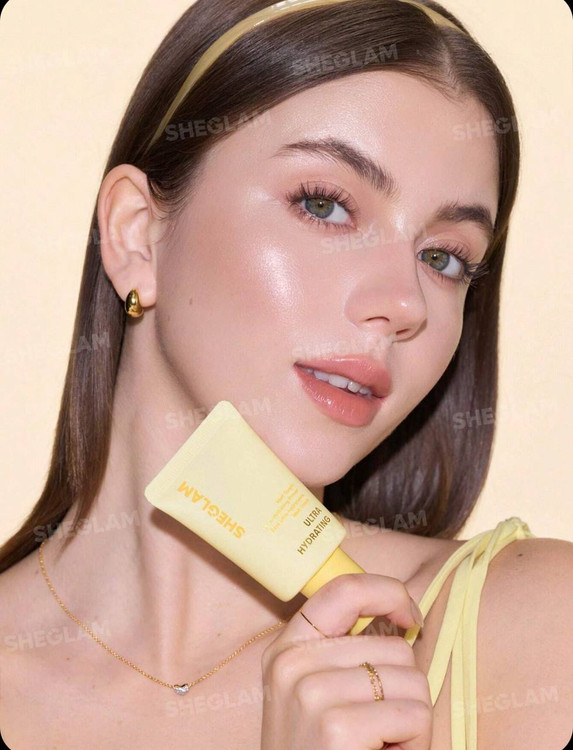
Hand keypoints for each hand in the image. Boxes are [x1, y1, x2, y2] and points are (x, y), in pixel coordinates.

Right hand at [260, 573, 431, 749]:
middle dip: (404, 689)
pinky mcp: (336, 728)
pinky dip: (414, 741)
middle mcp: (291, 663)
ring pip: (411, 678)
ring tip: (379, 742)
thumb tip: (403, 618)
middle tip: (378, 726)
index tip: (411, 618)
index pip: (345, 588)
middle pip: (394, 647)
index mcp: (287, 648)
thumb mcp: (315, 694)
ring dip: (411, 717)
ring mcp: (310, 693)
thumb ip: (344, 652)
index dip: (390, 593)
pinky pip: (413, 714)